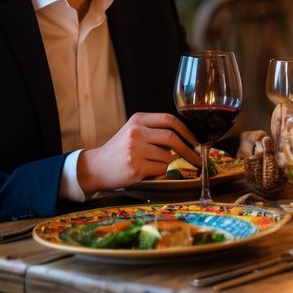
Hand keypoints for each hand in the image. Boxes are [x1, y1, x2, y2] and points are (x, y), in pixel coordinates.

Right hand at [75, 112, 199, 195]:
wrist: (96, 168)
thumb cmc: (119, 151)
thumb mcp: (133, 133)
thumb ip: (155, 132)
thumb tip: (186, 141)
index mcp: (138, 120)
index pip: (169, 120)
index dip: (186, 131)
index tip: (195, 141)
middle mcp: (136, 132)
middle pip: (172, 138)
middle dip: (188, 150)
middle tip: (196, 158)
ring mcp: (135, 149)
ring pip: (167, 157)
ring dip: (171, 164)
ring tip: (162, 166)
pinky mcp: (135, 167)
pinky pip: (160, 170)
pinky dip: (162, 173)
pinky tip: (153, 172)